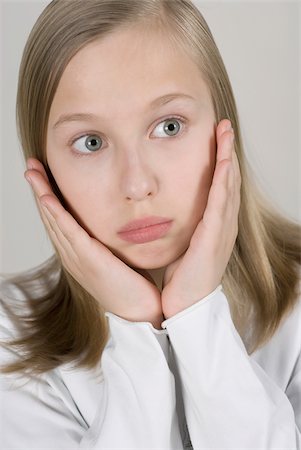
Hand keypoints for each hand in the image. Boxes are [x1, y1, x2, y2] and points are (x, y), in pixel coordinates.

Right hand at [24, 159, 162, 328]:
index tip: (43, 174)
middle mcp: (72, 254)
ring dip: (42, 195)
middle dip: (40, 189)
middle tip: (31, 166)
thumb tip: (114, 219)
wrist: (140, 311)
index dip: (49, 196)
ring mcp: (78, 258)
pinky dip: (57, 214)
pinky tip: (48, 199)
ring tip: (33, 173)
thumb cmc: (132, 285)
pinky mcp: (89, 260)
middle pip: (51, 217)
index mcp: (78, 253)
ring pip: (55, 221)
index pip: (59, 219)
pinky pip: (69, 233)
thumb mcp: (117, 255)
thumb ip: (108, 239)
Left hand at [161, 119, 240, 318]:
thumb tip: (167, 210)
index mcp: (214, 226)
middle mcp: (222, 226)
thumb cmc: (181, 278)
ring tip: (226, 134)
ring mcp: (221, 232)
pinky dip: (224, 183)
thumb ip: (182, 226)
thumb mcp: (182, 245)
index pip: (219, 187)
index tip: (216, 138)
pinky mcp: (213, 240)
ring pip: (228, 188)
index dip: (220, 161)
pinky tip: (224, 164)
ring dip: (228, 159)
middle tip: (224, 127)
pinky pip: (220, 206)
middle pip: (228, 182)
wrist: (184, 307)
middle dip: (227, 152)